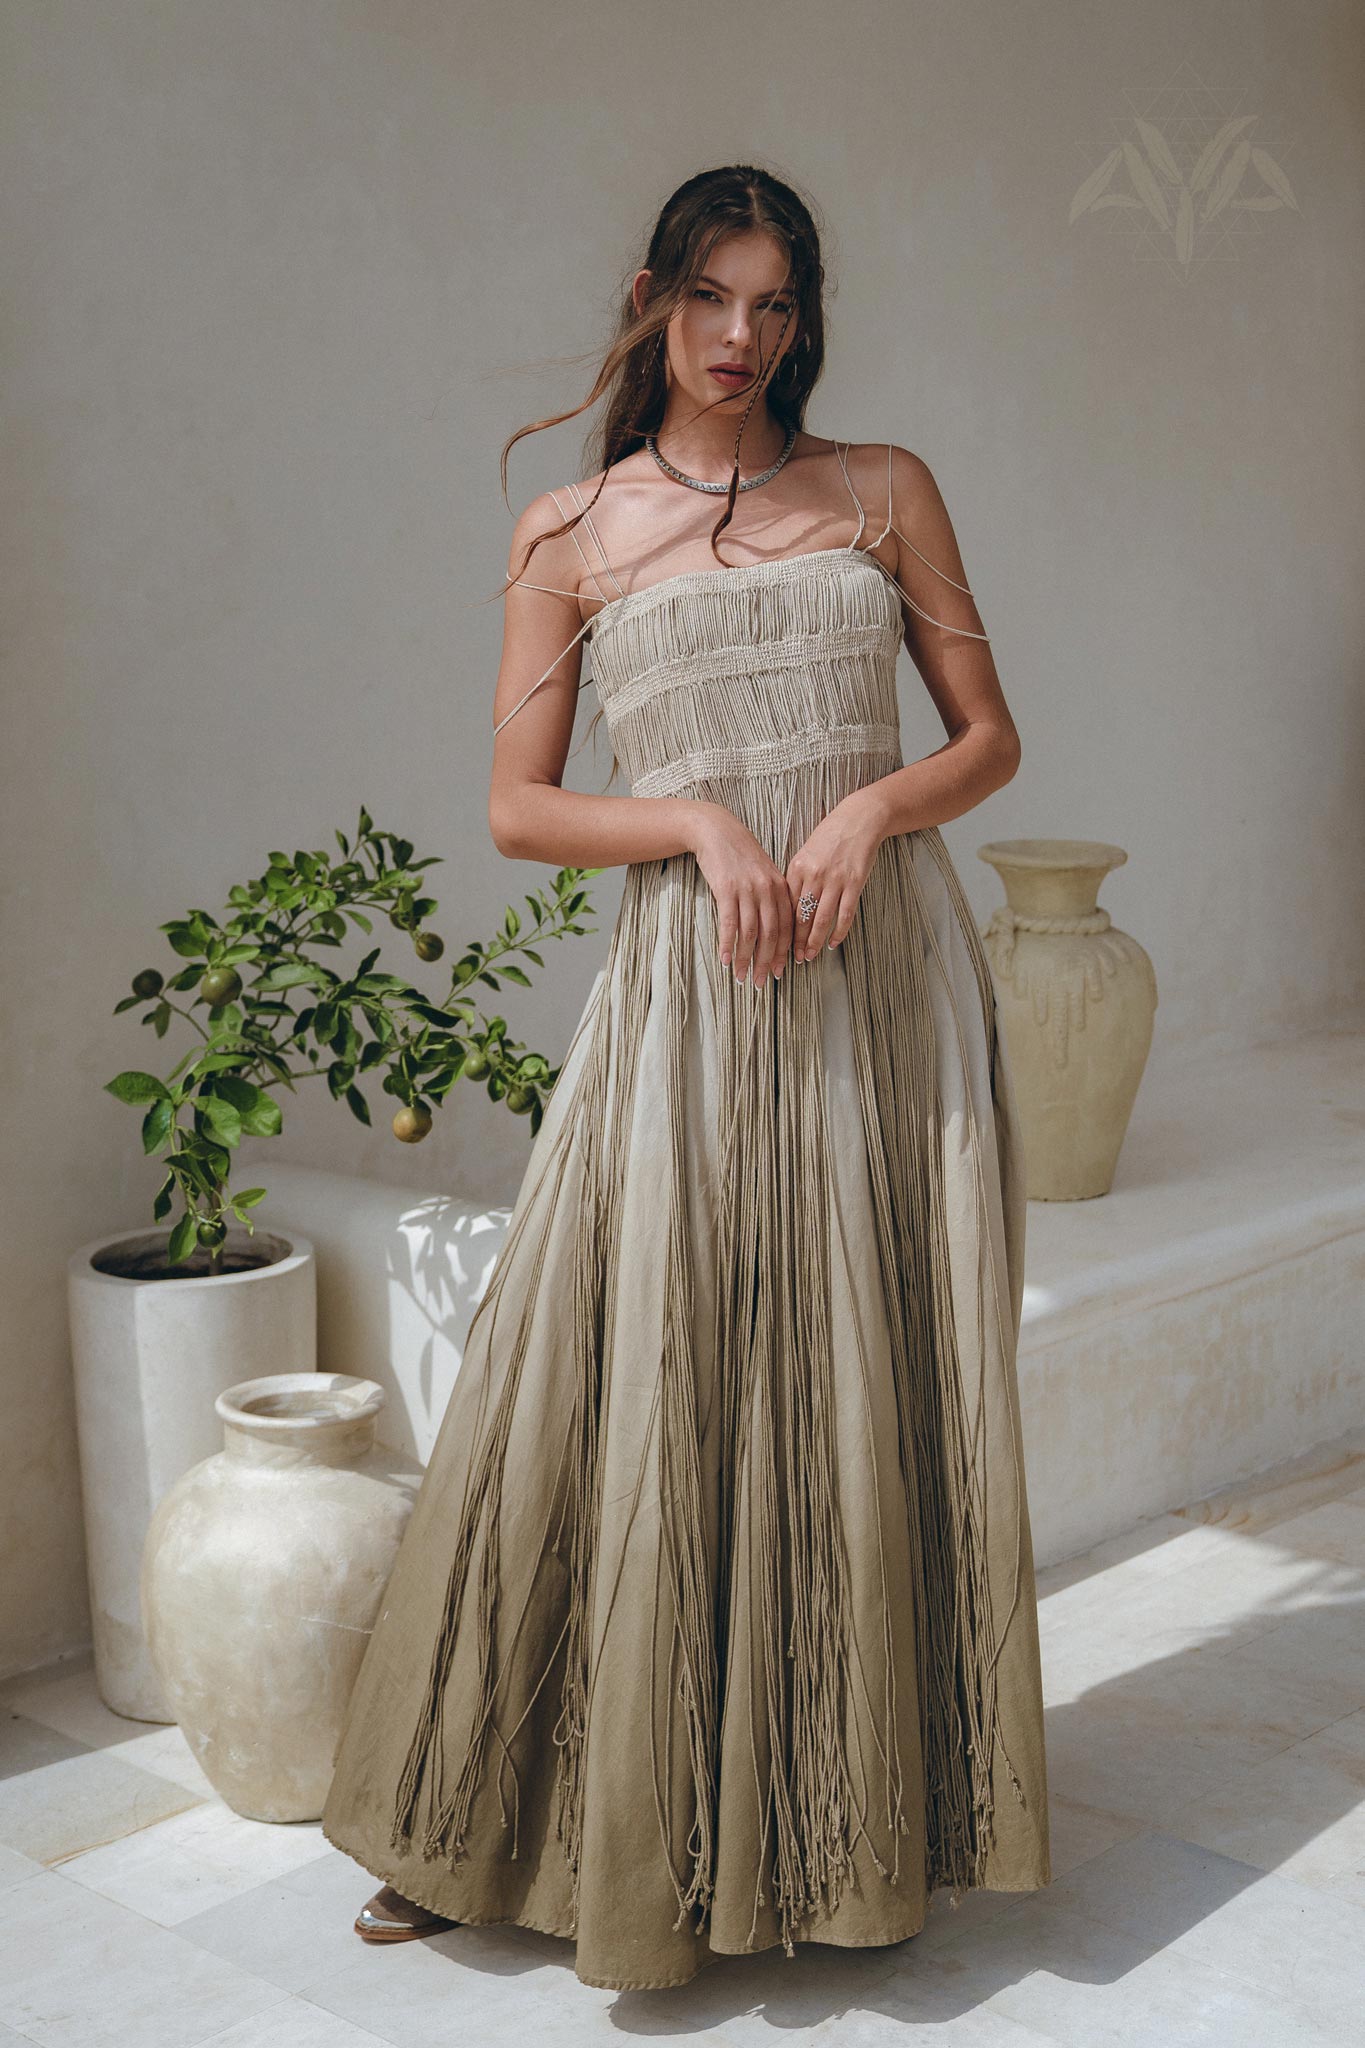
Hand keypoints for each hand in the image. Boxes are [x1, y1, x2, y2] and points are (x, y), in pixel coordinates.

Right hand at [688, 804, 793, 988]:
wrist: (716, 831)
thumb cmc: (739, 855)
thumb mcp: (762, 873)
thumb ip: (771, 897)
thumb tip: (772, 929)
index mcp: (780, 887)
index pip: (786, 926)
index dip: (783, 952)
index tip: (778, 972)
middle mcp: (767, 890)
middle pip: (770, 934)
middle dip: (765, 961)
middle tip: (760, 982)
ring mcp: (747, 889)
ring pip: (750, 933)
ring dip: (745, 958)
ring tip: (741, 976)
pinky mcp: (726, 889)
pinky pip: (730, 923)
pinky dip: (728, 944)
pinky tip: (725, 960)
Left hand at [785, 793, 885, 962]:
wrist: (858, 819)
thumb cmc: (829, 837)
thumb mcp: (805, 854)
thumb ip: (797, 879)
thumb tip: (786, 907)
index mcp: (797, 868)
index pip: (785, 906)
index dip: (780, 928)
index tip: (776, 944)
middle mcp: (813, 875)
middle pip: (800, 916)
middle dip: (794, 941)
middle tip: (792, 959)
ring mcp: (835, 879)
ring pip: (821, 919)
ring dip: (814, 941)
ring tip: (809, 956)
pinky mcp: (854, 882)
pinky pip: (845, 914)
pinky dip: (839, 932)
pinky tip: (833, 943)